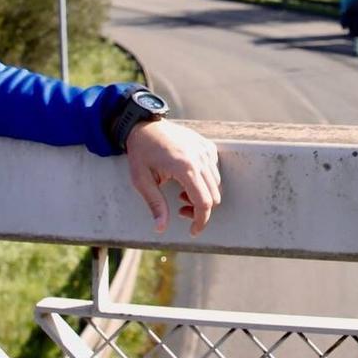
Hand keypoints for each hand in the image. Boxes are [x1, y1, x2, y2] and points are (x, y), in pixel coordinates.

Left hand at [123, 120, 220, 234]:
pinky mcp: (207, 146)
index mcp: (185, 168)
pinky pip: (214, 171)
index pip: (204, 203)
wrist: (144, 125)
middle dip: (200, 210)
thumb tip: (161, 229)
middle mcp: (200, 158)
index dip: (201, 221)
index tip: (193, 231)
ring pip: (216, 185)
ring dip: (203, 196)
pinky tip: (188, 180)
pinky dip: (205, 181)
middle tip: (180, 209)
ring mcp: (205, 151)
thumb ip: (155, 204)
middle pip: (214, 196)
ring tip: (181, 193)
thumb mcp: (141, 181)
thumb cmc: (141, 153)